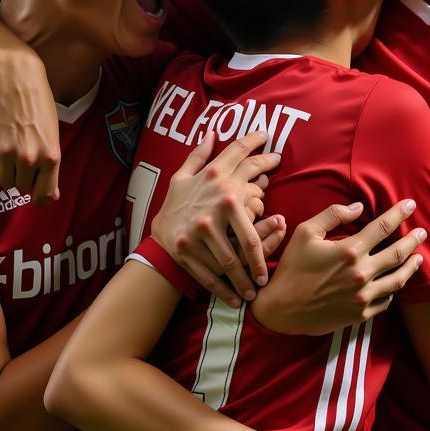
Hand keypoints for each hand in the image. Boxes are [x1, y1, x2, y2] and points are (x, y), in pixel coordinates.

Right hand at [0, 48, 60, 202]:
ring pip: (2, 180)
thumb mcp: (52, 134)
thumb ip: (50, 166)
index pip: (45, 195)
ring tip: (9, 146)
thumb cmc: (38, 105)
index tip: (35, 196)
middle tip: (21, 155)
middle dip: (21, 176)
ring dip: (4, 169)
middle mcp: (29, 158)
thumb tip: (53, 197)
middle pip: (20, 187)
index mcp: (51, 156)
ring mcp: (5, 152)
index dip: (40, 198)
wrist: (15, 78)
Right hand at [151, 131, 280, 302]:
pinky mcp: (193, 253)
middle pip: (254, 219)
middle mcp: (214, 201)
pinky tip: (241, 298)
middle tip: (278, 244)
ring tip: (260, 284)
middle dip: (270, 238)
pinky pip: (218, 274)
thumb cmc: (173, 207)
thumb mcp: (182, 177)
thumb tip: (213, 132)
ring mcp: (203, 229)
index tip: (278, 156)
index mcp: (213, 178)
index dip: (263, 155)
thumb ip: (200, 156)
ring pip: (238, 255)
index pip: (245, 161)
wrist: (151, 240)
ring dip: (251, 274)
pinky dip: (230, 289)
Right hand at [253, 200, 425, 336]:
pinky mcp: (361, 314)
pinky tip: (396, 283)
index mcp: (349, 251)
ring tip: (419, 257)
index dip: (399, 213)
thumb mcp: (305, 233)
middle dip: (414, 239)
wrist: (282, 309)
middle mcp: (361, 273)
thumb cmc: (292, 268)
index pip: (383, 227)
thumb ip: (333, 216)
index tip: (411, 205)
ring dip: (412, 266)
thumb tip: (358, 207)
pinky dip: (394, 290)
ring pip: (398, 280)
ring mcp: (364, 296)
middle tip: (423, 232)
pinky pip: (386, 301)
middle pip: (398, 252)